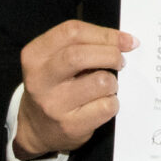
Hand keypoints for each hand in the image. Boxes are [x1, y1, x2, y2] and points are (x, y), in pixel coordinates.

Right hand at [14, 21, 136, 158]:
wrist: (37, 129)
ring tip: (106, 86)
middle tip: (120, 61)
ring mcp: (54, 105)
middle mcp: (40, 80)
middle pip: (80, 55)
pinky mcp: (70, 126)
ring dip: (112, 81)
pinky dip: (113, 102)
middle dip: (110, 54)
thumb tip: (124, 41)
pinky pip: (106, 106)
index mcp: (35, 56)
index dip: (104, 33)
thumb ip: (82, 45)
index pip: (72, 32)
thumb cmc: (53, 87)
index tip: (125, 40)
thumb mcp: (54, 60)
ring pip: (100, 82)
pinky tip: (103, 103)